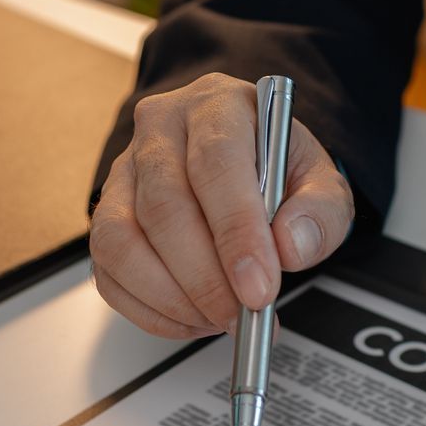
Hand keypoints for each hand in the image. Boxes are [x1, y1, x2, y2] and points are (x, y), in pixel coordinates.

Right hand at [91, 72, 354, 336]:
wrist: (245, 168)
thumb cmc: (277, 171)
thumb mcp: (319, 182)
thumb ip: (320, 212)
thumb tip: (290, 247)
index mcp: (216, 106)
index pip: (216, 163)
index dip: (236, 232)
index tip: (258, 288)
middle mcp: (159, 131)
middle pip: (164, 205)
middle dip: (205, 277)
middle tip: (242, 316)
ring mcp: (123, 173)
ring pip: (123, 241)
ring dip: (173, 297)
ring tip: (219, 318)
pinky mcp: (105, 217)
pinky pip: (110, 271)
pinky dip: (151, 309)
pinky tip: (192, 317)